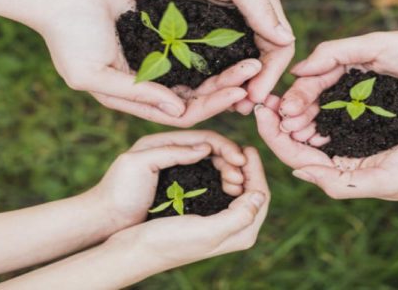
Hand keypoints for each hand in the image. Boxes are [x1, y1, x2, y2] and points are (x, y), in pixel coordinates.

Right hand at [44, 0, 262, 126]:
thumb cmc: (69, 38)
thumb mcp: (92, 74)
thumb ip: (134, 94)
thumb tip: (179, 110)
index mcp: (137, 101)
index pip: (183, 113)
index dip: (211, 107)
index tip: (238, 94)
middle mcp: (152, 87)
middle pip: (198, 97)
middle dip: (226, 89)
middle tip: (254, 75)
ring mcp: (159, 65)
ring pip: (200, 76)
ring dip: (225, 72)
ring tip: (252, 61)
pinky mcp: (164, 43)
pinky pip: (194, 52)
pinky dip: (213, 53)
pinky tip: (234, 46)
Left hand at [70, 0, 294, 106]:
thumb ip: (260, 5)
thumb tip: (286, 40)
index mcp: (259, 9)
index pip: (279, 48)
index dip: (272, 74)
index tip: (257, 95)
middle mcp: (244, 25)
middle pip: (261, 65)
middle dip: (257, 88)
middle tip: (246, 110)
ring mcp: (220, 38)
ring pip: (238, 73)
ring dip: (238, 92)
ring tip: (231, 110)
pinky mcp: (197, 46)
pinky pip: (212, 72)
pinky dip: (216, 88)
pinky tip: (210, 100)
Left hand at [89, 130, 252, 228]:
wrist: (103, 219)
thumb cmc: (117, 190)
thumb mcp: (138, 164)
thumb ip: (171, 152)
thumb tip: (206, 148)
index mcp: (163, 141)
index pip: (203, 137)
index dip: (224, 146)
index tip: (240, 159)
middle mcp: (173, 152)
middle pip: (211, 149)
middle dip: (231, 159)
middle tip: (243, 175)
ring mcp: (177, 169)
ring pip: (212, 164)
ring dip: (228, 171)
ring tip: (238, 184)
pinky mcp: (180, 186)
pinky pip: (206, 179)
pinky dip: (220, 182)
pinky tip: (229, 190)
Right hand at [106, 146, 269, 275]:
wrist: (136, 249)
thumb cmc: (168, 241)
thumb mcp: (207, 231)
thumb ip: (239, 216)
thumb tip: (259, 194)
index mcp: (242, 234)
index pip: (261, 195)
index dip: (257, 170)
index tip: (248, 148)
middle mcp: (237, 230)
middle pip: (252, 191)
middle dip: (247, 169)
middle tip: (238, 151)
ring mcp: (223, 223)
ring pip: (239, 190)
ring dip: (235, 171)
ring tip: (226, 158)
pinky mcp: (208, 217)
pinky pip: (225, 192)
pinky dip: (223, 177)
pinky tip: (216, 167)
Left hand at [256, 98, 397, 199]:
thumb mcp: (385, 181)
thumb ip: (340, 182)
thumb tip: (299, 172)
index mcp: (347, 174)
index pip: (299, 158)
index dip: (275, 137)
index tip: (259, 113)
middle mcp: (348, 156)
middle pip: (301, 139)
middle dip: (279, 121)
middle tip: (262, 99)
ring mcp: (358, 134)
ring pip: (315, 121)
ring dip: (296, 108)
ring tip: (281, 92)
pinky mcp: (371, 112)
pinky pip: (336, 104)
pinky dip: (320, 96)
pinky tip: (308, 84)